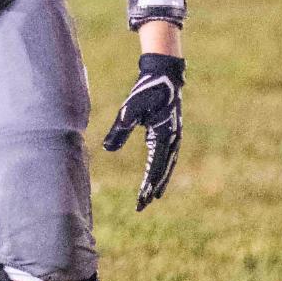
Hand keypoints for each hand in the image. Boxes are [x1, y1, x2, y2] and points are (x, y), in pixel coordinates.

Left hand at [102, 53, 184, 210]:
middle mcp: (173, 139)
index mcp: (164, 135)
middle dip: (153, 188)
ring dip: (160, 180)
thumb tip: (107, 149)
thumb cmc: (146, 90)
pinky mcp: (171, 132)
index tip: (141, 199)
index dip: (148, 184)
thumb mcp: (130, 109)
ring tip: (152, 196)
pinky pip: (168, 156)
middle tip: (142, 205)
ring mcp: (174, 136)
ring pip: (167, 165)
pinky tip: (155, 175)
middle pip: (163, 170)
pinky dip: (163, 168)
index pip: (155, 166)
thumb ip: (120, 129)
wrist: (164, 75)